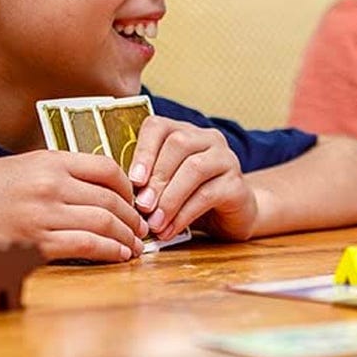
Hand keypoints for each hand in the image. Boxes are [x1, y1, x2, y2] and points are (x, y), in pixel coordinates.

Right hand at [0, 151, 145, 261]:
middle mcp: (50, 184)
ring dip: (126, 237)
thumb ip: (53, 174)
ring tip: (134, 246)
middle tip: (141, 229)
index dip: (128, 188)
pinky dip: (108, 252)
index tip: (134, 201)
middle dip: (133, 217)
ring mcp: (42, 214)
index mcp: (48, 160)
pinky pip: (85, 246)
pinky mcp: (32, 244)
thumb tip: (90, 189)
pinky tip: (117, 256)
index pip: (107, 169)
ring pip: (104, 223)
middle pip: (111, 199)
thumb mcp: (16, 167)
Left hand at [129, 117, 257, 241]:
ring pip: (194, 168)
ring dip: (169, 198)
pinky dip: (184, 214)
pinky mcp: (237, 184)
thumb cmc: (191, 198)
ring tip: (154, 223)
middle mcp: (208, 139)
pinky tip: (169, 230)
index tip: (132, 180)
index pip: (158, 126)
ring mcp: (226, 159)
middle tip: (141, 206)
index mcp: (185, 132)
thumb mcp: (167, 185)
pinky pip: (208, 195)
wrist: (233, 216)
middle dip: (156, 177)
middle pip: (178, 144)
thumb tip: (119, 193)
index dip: (143, 151)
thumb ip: (148, 182)